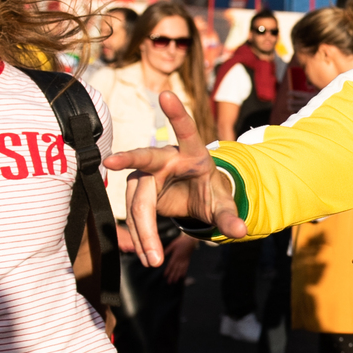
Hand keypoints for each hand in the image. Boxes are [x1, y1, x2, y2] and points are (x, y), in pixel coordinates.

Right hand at [105, 92, 246, 265]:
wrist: (195, 195)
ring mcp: (147, 173)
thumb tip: (242, 231)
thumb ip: (230, 217)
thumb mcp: (223, 204)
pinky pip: (134, 216)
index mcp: (193, 152)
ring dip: (143, 232)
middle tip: (111, 162)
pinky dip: (138, 237)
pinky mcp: (137, 191)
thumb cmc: (210, 190)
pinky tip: (144, 254)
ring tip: (152, 259)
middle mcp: (165, 158)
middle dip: (127, 159)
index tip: (165, 94)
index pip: (185, 129)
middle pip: (144, 159)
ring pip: (138, 202)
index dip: (176, 113)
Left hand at [162, 233, 196, 282]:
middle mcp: (181, 259)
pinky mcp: (188, 260)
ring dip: (177, 276)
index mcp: (176, 255)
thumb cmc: (181, 241)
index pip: (171, 264)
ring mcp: (185, 260)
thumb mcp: (173, 244)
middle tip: (169, 282)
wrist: (192, 239)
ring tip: (174, 281)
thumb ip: (167, 250)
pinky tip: (182, 276)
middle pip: (176, 269)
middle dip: (172, 276)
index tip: (164, 276)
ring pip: (181, 269)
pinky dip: (184, 272)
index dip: (168, 270)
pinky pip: (186, 267)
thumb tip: (162, 256)